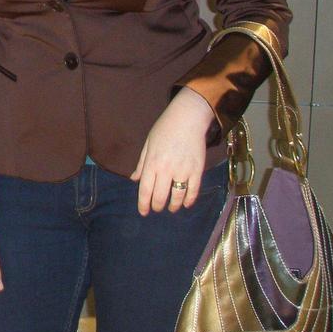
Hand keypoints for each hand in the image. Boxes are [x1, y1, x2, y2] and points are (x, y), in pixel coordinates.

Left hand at [130, 87, 215, 215]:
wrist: (187, 119)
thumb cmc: (164, 129)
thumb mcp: (148, 144)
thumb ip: (142, 164)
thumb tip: (134, 180)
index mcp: (152, 163)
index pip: (145, 190)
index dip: (144, 204)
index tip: (143, 212)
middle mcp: (166, 169)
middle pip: (160, 196)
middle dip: (157, 206)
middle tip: (157, 209)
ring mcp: (183, 170)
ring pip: (177, 196)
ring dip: (174, 206)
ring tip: (171, 208)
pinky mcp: (197, 170)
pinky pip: (194, 190)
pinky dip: (190, 200)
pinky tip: (186, 204)